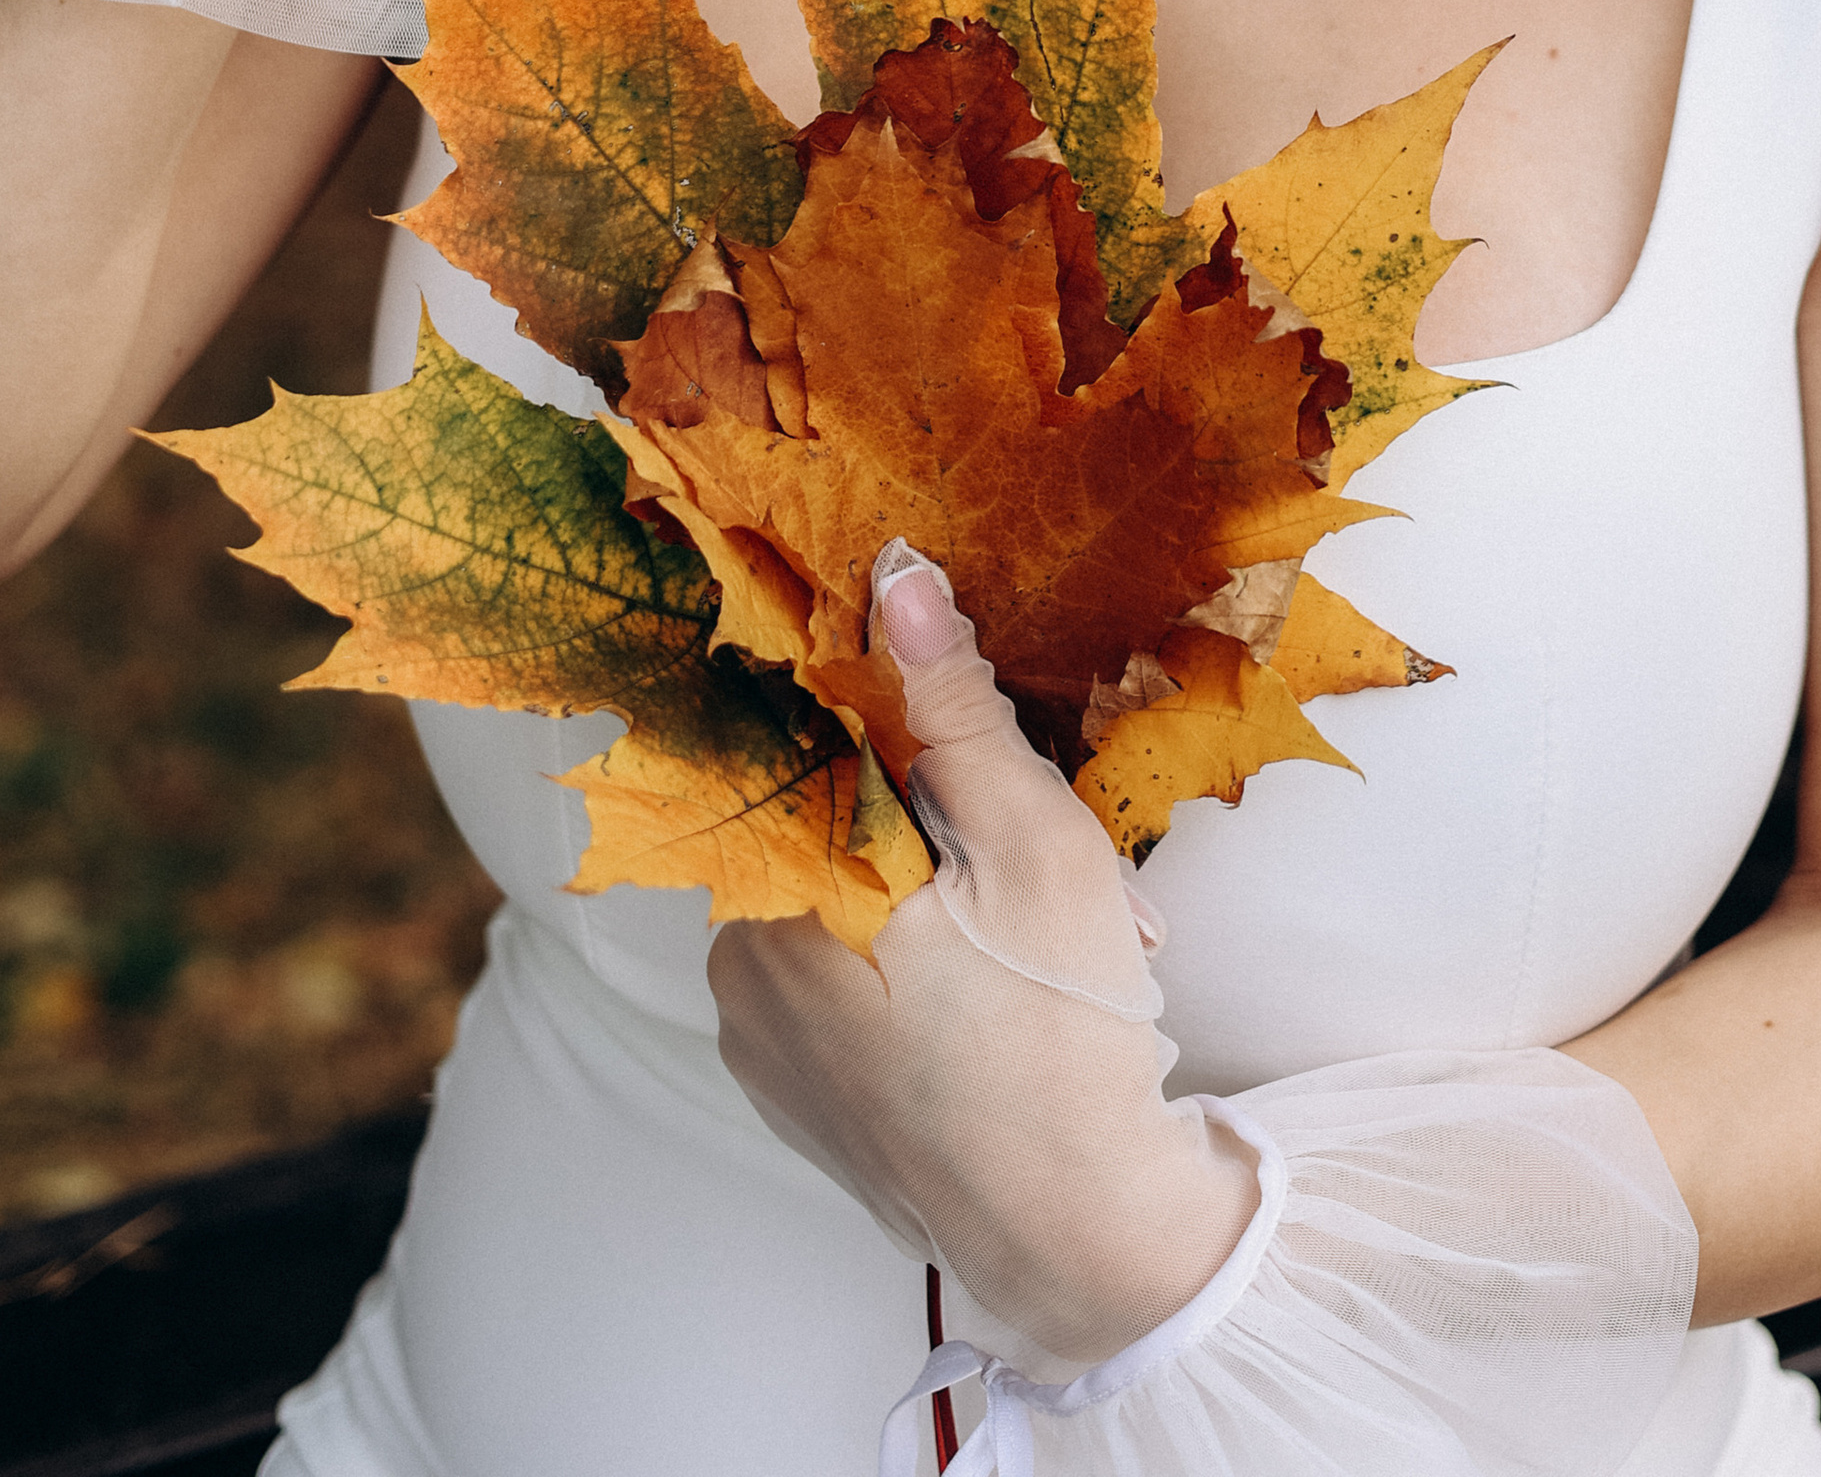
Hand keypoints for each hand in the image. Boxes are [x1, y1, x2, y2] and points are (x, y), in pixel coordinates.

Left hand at [709, 550, 1259, 1366]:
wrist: (1079, 1240)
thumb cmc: (1061, 1035)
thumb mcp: (1032, 843)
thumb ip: (955, 709)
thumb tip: (895, 580)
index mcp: (778, 893)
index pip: (807, 743)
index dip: (899, 718)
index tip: (975, 727)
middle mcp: (741, 964)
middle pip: (842, 829)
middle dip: (955, 822)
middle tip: (1066, 862)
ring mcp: (762, 1042)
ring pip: (851, 906)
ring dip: (948, 897)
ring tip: (1064, 933)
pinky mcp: (794, 1096)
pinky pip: (842, 984)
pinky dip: (918, 968)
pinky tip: (1008, 990)